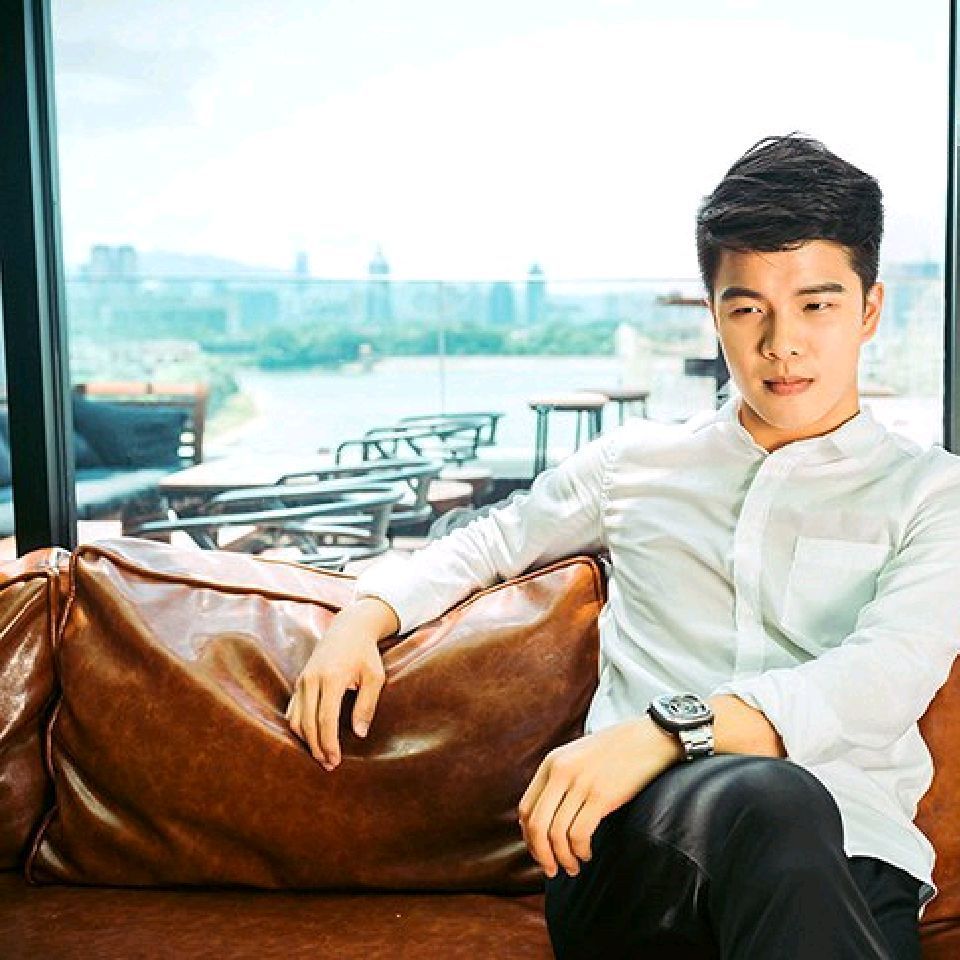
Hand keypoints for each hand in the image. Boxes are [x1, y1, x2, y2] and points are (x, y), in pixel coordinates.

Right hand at [285, 596, 398, 769]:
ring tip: (321, 756)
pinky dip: (299, 729)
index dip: (329, 743)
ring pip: (296, 719)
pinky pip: (292, 711)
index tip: (335, 761)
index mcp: (332, 678)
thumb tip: (359, 733)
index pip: (325, 719)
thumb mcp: (375, 676)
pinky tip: (311, 740)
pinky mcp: (299, 681)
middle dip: (317, 748)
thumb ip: (367, 704)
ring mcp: (302, 680)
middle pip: (308, 723)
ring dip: (306, 741)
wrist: (348, 627)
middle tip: (330, 765)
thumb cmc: (365, 653)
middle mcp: (312, 679)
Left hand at [518, 717, 681, 878]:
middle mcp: (560, 771)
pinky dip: (580, 851)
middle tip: (552, 870)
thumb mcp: (578, 756)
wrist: (649, 737)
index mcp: (551, 762)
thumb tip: (544, 816)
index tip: (540, 852)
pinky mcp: (601, 795)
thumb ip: (560, 779)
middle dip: (541, 854)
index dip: (529, 837)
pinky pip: (579, 834)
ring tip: (574, 866)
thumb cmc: (616, 750)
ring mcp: (580, 783)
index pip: (526, 808)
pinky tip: (587, 854)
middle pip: (537, 825)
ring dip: (563, 858)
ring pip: (556, 834)